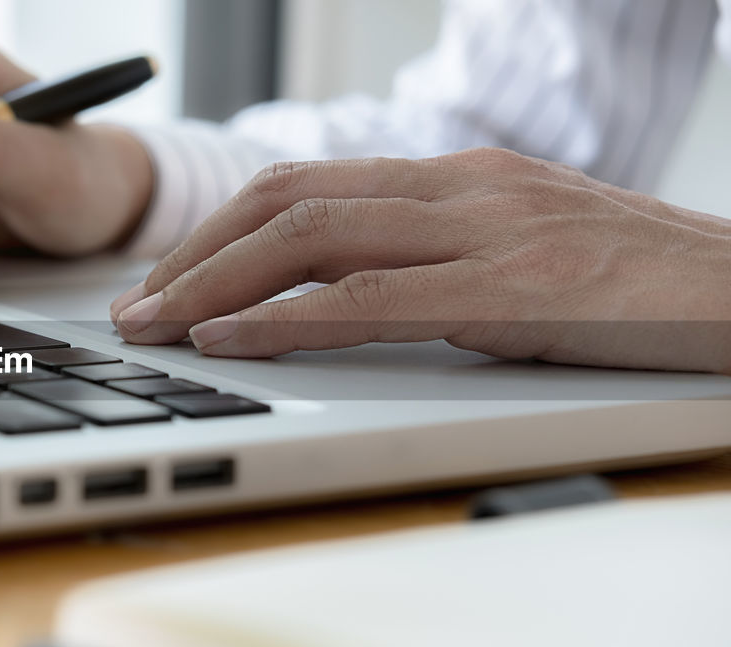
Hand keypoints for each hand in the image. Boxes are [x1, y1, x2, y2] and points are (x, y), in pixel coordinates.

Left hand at [110, 148, 730, 373]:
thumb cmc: (638, 285)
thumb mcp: (519, 254)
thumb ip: (436, 261)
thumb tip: (348, 296)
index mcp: (454, 179)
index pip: (305, 186)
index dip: (218, 230)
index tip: (166, 277)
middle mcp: (458, 190)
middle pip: (286, 202)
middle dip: (194, 255)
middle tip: (134, 307)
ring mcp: (485, 233)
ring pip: (312, 239)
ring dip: (214, 285)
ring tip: (155, 327)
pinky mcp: (514, 292)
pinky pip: (373, 299)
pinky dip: (286, 320)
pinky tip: (230, 340)